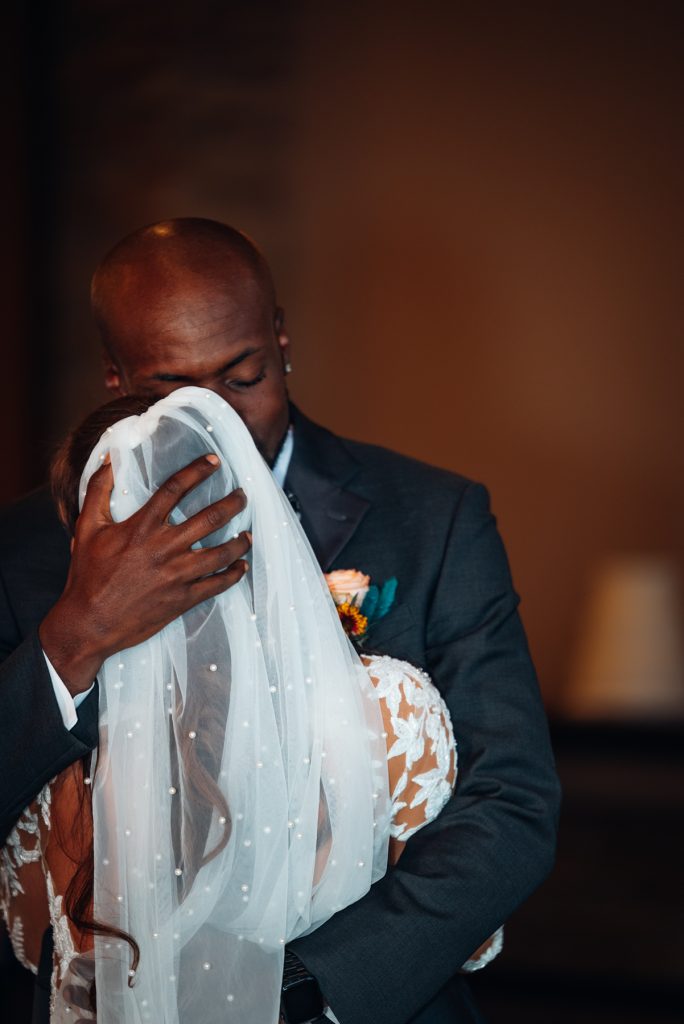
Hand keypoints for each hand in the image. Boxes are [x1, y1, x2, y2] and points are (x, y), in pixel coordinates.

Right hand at [40, 453, 250, 695]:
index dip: (197, 471)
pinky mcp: (183, 599)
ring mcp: (177, 574)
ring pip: (221, 552)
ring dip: (240, 541)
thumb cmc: (87, 574)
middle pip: (210, 518)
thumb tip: (109, 458)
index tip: (214, 461)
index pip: (175, 488)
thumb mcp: (86, 528)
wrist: (89, 623)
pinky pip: (218, 584)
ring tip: (249, 534)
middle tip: (243, 495)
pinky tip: (242, 566)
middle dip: (232, 503)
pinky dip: (234, 574)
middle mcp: (164, 548)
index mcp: (142, 527)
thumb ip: (98, 490)